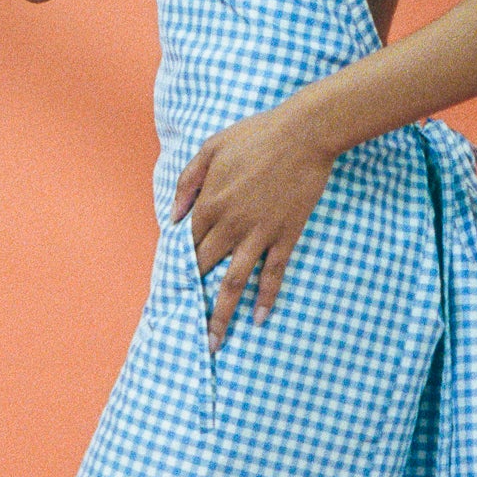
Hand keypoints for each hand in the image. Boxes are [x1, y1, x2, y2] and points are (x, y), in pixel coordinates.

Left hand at [172, 98, 338, 346]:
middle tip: (183, 325)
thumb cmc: (256, 135)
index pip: (186, 242)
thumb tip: (171, 215)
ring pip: (234, 282)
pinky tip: (260, 319)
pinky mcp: (285, 236)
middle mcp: (230, 225)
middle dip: (192, 298)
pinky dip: (266, 298)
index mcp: (209, 203)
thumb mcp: (211, 148)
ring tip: (214, 342)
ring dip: (222, 314)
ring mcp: (259, 234)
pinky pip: (273, 274)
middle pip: (205, 269)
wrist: (304, 134)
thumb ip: (188, 182)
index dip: (178, 264)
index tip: (172, 286)